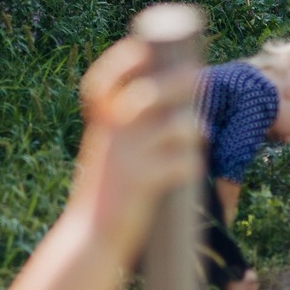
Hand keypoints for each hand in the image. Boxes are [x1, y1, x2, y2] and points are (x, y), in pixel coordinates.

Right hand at [69, 38, 203, 263]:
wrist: (89, 239)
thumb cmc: (105, 192)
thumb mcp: (106, 151)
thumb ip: (125, 126)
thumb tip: (163, 93)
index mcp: (98, 125)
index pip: (107, 78)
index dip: (127, 58)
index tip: (147, 49)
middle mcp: (111, 135)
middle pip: (152, 93)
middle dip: (180, 81)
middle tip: (198, 77)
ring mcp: (128, 158)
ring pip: (176, 126)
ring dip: (193, 127)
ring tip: (200, 133)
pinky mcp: (144, 184)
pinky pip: (182, 161)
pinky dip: (191, 163)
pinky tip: (190, 168)